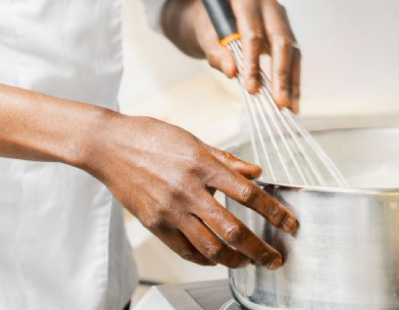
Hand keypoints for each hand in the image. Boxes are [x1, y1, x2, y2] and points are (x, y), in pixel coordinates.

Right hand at [88, 115, 297, 268]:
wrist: (108, 146)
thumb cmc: (150, 136)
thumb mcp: (192, 140)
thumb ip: (226, 159)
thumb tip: (256, 173)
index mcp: (201, 164)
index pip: (247, 194)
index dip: (274, 212)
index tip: (290, 225)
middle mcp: (188, 189)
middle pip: (233, 229)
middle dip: (259, 249)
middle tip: (275, 259)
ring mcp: (170, 209)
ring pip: (210, 246)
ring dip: (235, 259)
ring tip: (248, 262)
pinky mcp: (154, 223)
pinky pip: (185, 250)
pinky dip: (205, 258)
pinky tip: (216, 258)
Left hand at [197, 0, 301, 112]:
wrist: (217, 17)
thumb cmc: (210, 26)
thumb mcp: (205, 37)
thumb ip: (215, 53)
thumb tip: (232, 71)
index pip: (253, 34)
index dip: (254, 62)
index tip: (252, 87)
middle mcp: (269, 4)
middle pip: (280, 41)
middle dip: (281, 75)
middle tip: (279, 101)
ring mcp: (281, 17)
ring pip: (292, 52)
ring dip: (291, 82)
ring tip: (289, 106)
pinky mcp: (288, 33)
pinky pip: (294, 59)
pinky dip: (293, 81)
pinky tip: (292, 101)